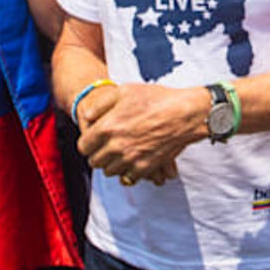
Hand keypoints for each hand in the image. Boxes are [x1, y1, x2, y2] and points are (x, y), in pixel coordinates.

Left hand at [76, 82, 202, 182]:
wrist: (184, 113)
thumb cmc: (157, 99)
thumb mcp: (124, 91)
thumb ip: (100, 104)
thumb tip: (87, 116)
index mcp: (107, 127)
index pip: (84, 147)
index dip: (87, 143)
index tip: (93, 141)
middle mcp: (116, 146)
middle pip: (95, 162)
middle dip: (98, 154)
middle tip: (105, 147)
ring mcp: (131, 159)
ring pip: (109, 172)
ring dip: (111, 164)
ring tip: (119, 153)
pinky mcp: (145, 167)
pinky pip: (127, 178)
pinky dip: (127, 172)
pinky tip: (132, 161)